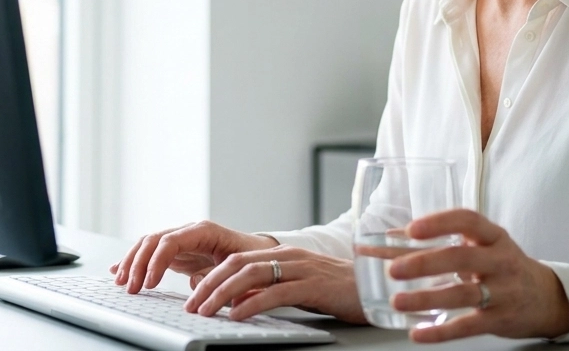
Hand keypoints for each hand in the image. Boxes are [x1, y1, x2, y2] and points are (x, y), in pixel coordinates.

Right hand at [110, 220, 276, 293]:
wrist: (257, 252)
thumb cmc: (250, 257)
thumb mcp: (238, 267)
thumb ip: (218, 273)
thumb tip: (197, 283)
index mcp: (204, 231)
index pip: (170, 241)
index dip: (156, 261)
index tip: (150, 283)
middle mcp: (189, 231)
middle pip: (153, 240)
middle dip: (138, 263)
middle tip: (131, 288)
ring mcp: (181, 240)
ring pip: (148, 244)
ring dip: (132, 262)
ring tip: (121, 282)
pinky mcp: (177, 252)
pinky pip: (151, 253)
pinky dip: (134, 261)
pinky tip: (119, 269)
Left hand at [183, 244, 365, 323]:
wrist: (377, 288)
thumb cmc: (338, 290)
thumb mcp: (297, 288)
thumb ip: (269, 291)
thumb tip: (237, 302)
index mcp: (283, 254)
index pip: (236, 260)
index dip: (210, 277)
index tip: (192, 296)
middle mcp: (289, 256)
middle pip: (237, 265)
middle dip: (209, 285)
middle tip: (191, 305)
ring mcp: (302, 268)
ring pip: (252, 275)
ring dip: (223, 293)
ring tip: (206, 310)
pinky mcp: (314, 285)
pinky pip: (276, 292)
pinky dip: (252, 303)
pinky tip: (237, 314)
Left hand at [385, 209, 568, 342]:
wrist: (546, 298)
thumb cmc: (503, 266)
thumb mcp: (482, 246)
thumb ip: (440, 241)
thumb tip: (390, 236)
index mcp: (493, 236)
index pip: (468, 220)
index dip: (439, 223)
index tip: (412, 229)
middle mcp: (500, 260)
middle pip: (461, 258)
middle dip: (425, 263)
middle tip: (394, 270)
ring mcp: (503, 291)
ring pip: (463, 294)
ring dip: (427, 298)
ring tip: (397, 300)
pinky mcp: (500, 319)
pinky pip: (468, 326)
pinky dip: (441, 332)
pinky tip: (418, 333)